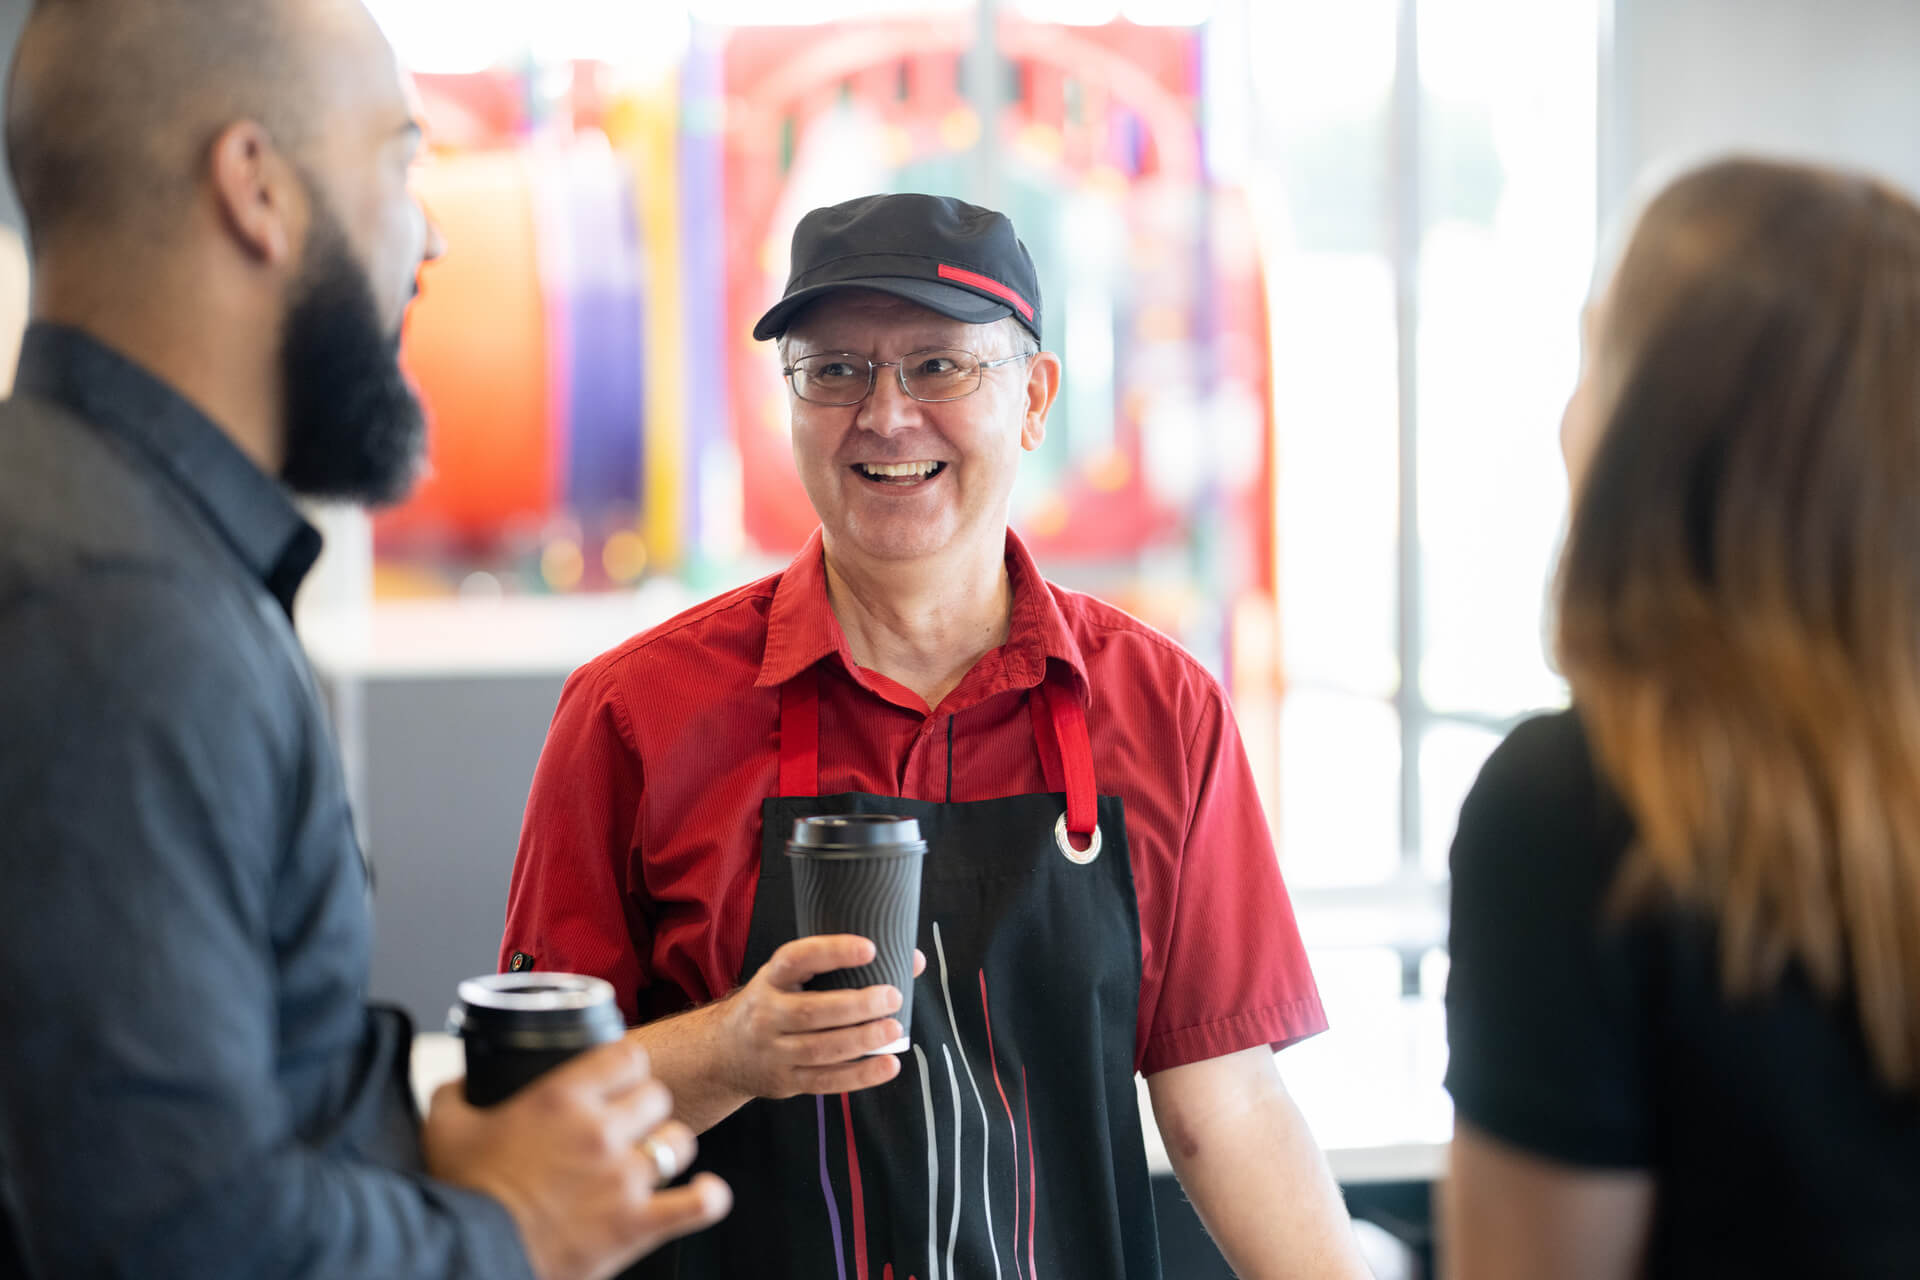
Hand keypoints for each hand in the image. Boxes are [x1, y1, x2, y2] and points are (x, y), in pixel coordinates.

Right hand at [424, 1036, 731, 1279]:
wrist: (471, 1257)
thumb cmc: (460, 1195)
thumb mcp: (445, 1129)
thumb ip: (455, 1094)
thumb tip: (458, 1083)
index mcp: (561, 1099)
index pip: (627, 1057)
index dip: (626, 1066)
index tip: (619, 1078)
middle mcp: (600, 1131)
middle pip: (656, 1096)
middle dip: (645, 1108)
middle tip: (627, 1124)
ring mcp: (623, 1178)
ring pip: (679, 1142)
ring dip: (667, 1148)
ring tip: (651, 1158)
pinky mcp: (636, 1224)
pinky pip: (698, 1205)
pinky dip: (707, 1198)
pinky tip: (705, 1193)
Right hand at [712, 935, 927, 1100]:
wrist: (724, 1053)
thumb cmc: (775, 1004)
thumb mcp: (793, 978)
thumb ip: (844, 967)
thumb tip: (912, 958)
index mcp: (771, 979)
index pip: (797, 959)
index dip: (833, 952)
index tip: (870, 948)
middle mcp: (767, 1014)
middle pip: (812, 1012)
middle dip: (857, 1005)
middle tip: (892, 997)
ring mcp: (774, 1052)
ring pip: (821, 1049)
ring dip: (862, 1040)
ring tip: (894, 1029)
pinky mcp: (786, 1081)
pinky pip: (826, 1081)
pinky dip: (860, 1075)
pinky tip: (888, 1064)